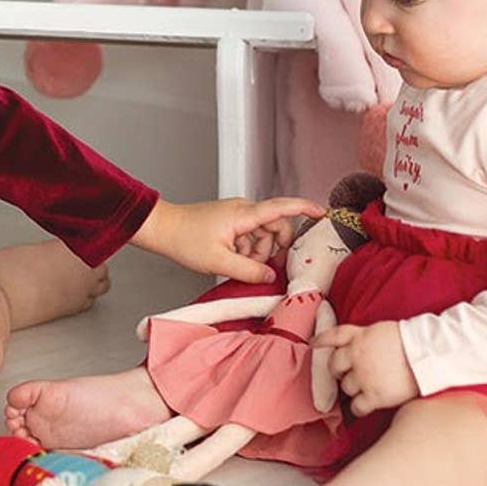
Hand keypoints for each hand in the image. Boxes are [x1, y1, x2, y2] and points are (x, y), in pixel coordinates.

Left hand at [131, 196, 325, 282]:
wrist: (162, 229)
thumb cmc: (185, 240)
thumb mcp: (219, 261)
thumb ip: (249, 270)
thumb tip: (270, 277)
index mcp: (243, 214)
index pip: (282, 207)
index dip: (305, 209)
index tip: (324, 213)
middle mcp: (243, 210)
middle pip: (275, 226)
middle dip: (275, 248)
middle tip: (265, 268)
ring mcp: (237, 215)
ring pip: (263, 234)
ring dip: (259, 252)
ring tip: (240, 265)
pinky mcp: (230, 222)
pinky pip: (250, 235)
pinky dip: (248, 250)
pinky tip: (234, 260)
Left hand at [313, 321, 418, 415]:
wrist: (426, 354)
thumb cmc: (411, 341)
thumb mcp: (383, 330)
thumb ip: (366, 337)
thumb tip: (362, 344)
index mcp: (360, 336)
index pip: (333, 336)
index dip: (322, 340)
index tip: (314, 344)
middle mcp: (356, 355)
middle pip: (335, 364)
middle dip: (337, 370)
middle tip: (344, 374)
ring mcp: (363, 376)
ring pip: (346, 386)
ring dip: (352, 388)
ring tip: (364, 388)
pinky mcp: (374, 395)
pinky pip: (356, 406)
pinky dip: (358, 408)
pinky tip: (363, 407)